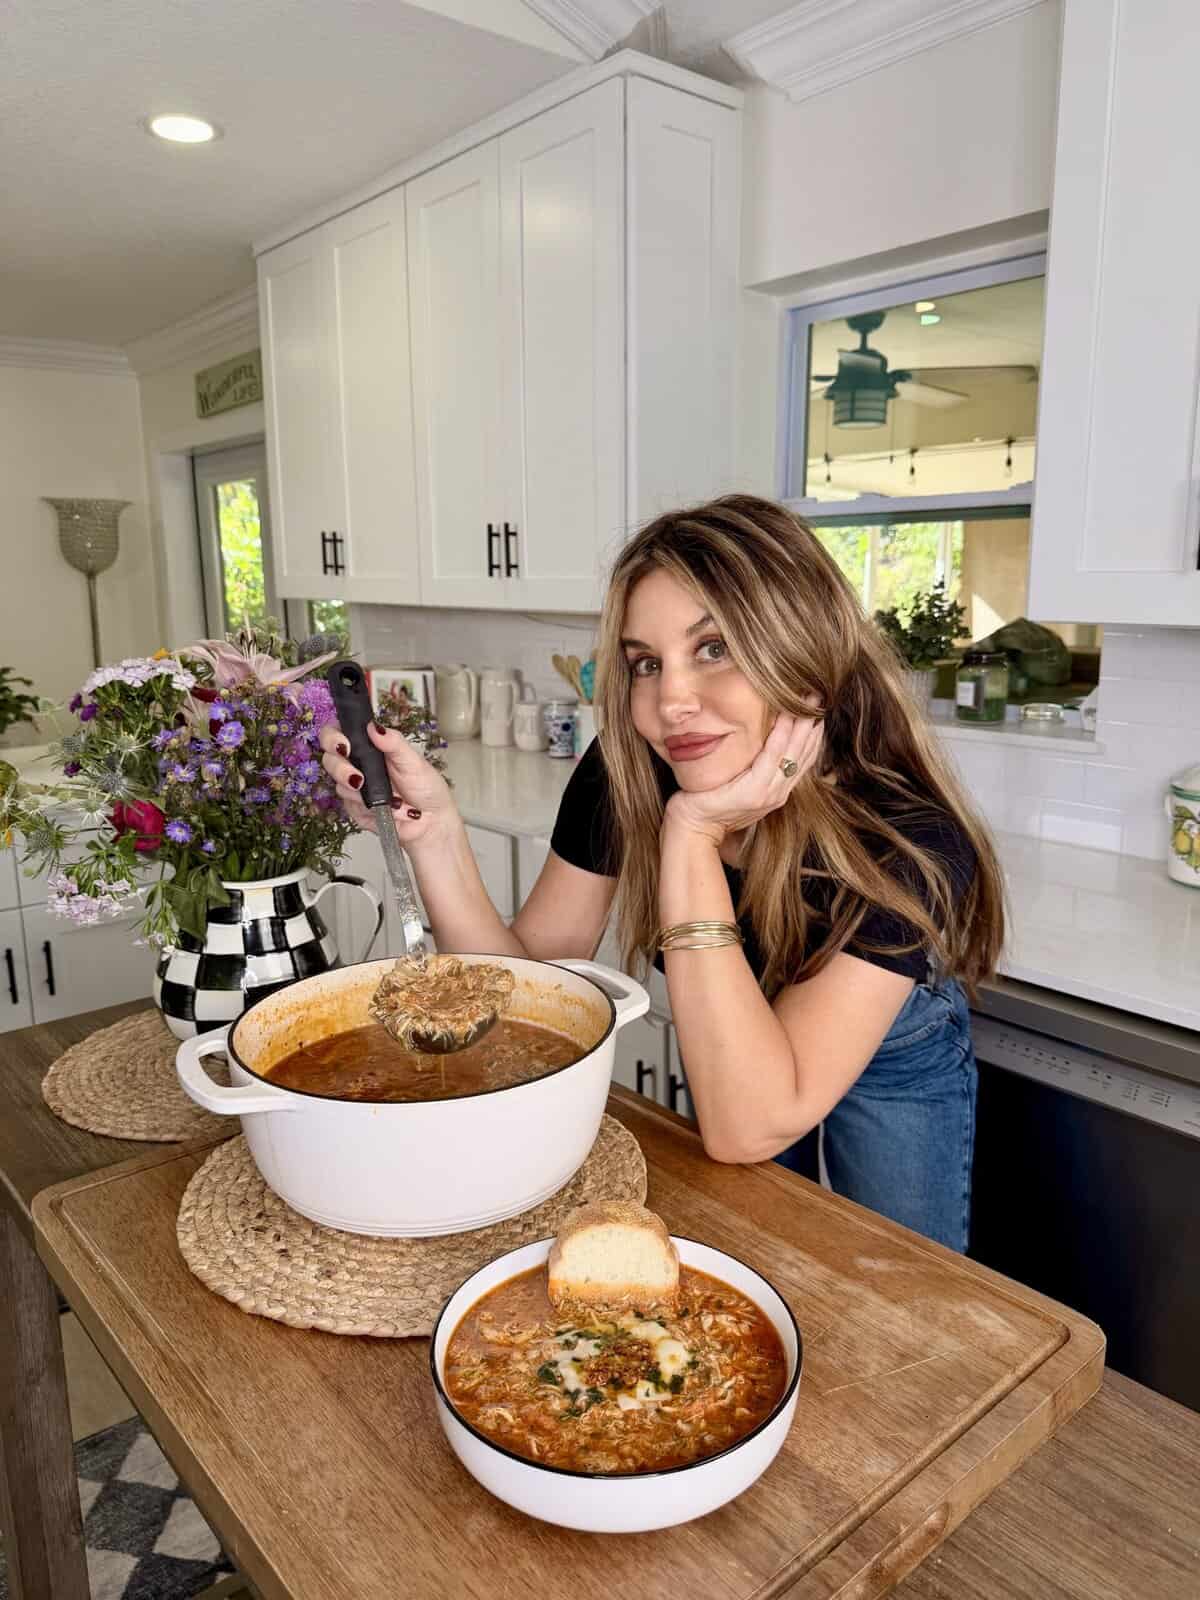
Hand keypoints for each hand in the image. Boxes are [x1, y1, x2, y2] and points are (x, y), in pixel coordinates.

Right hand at [319, 722, 458, 849]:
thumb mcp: (414, 761)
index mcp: (371, 747)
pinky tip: (387, 809)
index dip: (333, 737)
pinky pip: (350, 807)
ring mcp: (355, 788)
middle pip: (330, 759)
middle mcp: (359, 765)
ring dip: (361, 793)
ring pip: (338, 785)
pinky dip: (369, 808)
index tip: (343, 745)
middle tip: (358, 777)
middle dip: (340, 768)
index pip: (339, 733)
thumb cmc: (426, 788)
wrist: (432, 821)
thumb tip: (374, 726)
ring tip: (389, 798)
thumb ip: (394, 743)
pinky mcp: (356, 809)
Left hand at [663, 713, 822, 847]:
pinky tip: (785, 717)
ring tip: (807, 701)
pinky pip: (772, 757)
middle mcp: (779, 793)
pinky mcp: (755, 791)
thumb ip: (755, 768)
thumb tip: (759, 741)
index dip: (813, 734)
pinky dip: (781, 735)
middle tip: (818, 696)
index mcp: (778, 790)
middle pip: (804, 753)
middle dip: (813, 723)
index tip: (817, 710)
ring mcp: (769, 793)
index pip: (804, 759)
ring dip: (802, 724)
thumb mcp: (740, 783)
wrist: (694, 826)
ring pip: (793, 753)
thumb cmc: (711, 800)